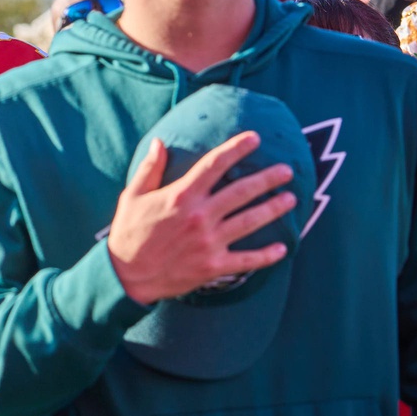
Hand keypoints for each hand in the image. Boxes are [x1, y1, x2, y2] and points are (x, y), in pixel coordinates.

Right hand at [106, 132, 295, 304]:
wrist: (126, 276)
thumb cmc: (127, 233)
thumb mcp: (132, 196)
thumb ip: (149, 169)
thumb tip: (159, 142)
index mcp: (181, 196)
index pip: (215, 165)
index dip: (237, 148)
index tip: (255, 138)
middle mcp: (199, 216)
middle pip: (242, 191)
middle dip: (268, 179)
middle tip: (287, 171)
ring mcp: (209, 242)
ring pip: (250, 221)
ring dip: (274, 209)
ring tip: (291, 199)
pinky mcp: (213, 266)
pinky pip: (247, 260)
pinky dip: (266, 255)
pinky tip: (282, 248)